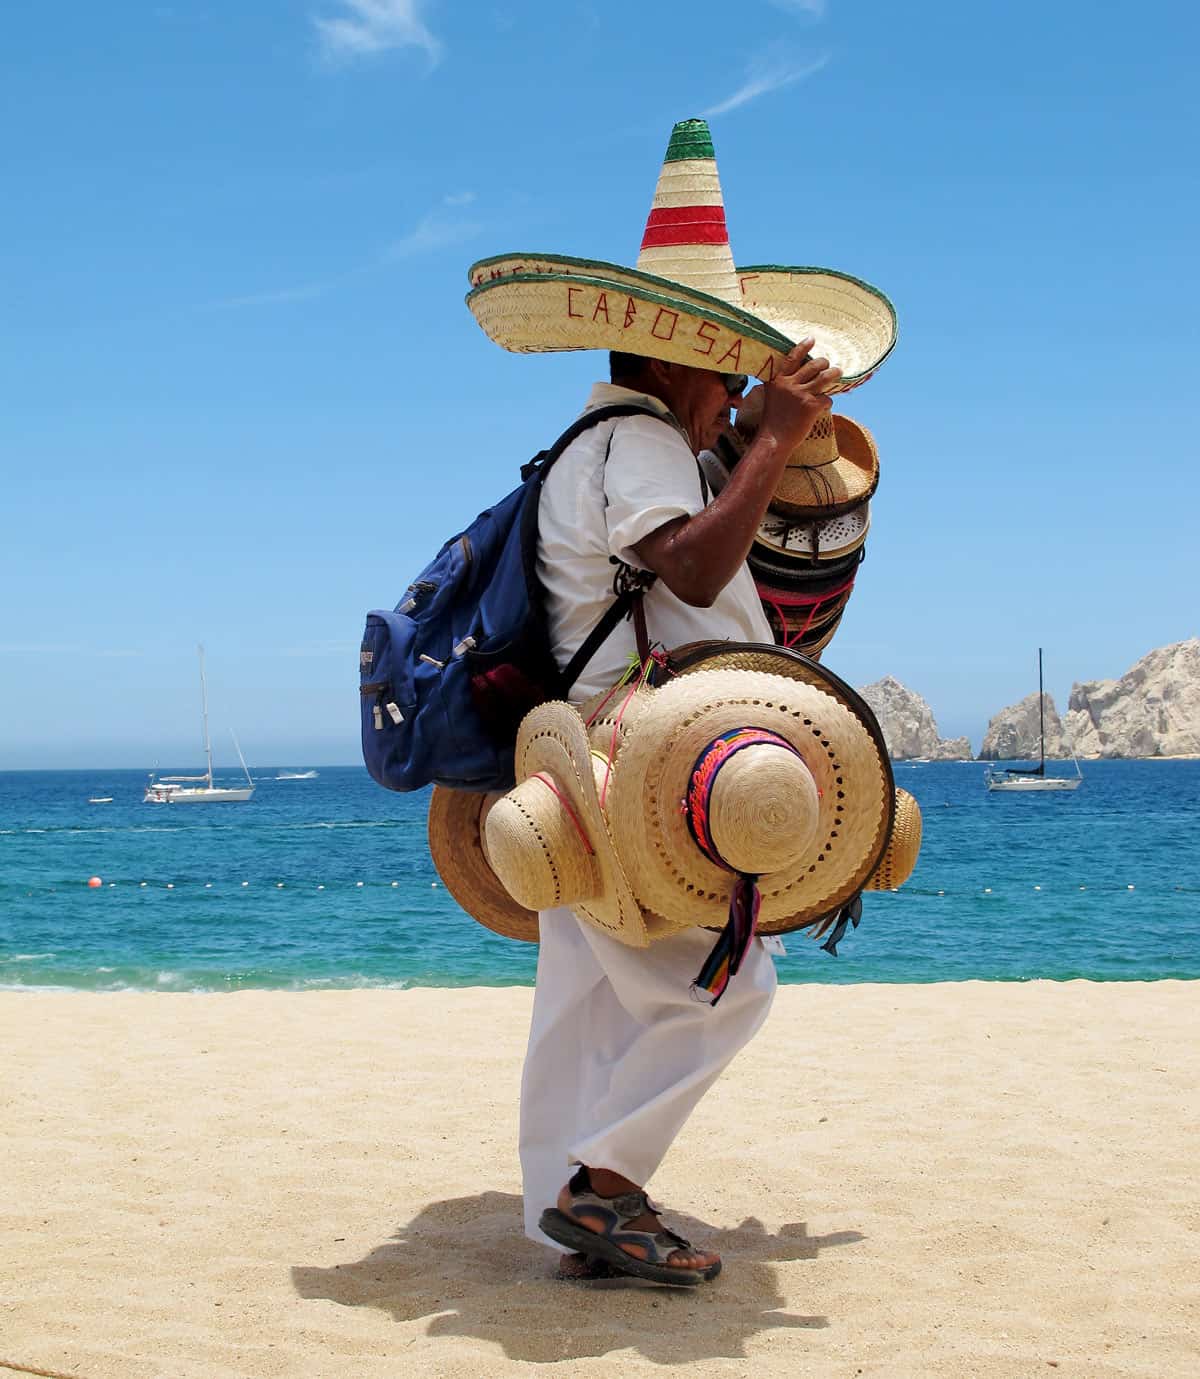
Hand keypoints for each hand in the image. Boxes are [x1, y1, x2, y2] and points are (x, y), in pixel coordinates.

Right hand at [747, 340, 841, 455]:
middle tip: (828, 365)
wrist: (773, 439)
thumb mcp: (772, 396)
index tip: (812, 338)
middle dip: (824, 363)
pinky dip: (827, 402)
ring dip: (834, 374)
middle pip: (814, 365)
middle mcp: (789, 384)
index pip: (792, 358)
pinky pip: (827, 398)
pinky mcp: (811, 406)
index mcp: (778, 380)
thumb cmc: (773, 420)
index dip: (803, 347)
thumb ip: (782, 384)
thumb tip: (800, 374)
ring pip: (825, 377)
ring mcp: (801, 395)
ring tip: (838, 372)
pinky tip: (822, 406)